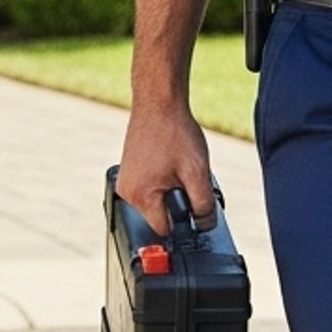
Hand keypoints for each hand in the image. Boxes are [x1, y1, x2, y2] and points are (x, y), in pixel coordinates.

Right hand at [116, 103, 215, 234]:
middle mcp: (127, 193)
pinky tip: (170, 163)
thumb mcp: (197, 171)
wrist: (159, 103)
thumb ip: (203, 204)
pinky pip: (150, 189)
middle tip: (187, 178)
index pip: (165, 229)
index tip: (194, 205)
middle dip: (178, 202)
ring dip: (171, 191)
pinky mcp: (129, 173)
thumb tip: (205, 225)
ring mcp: (126, 182)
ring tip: (178, 166)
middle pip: (160, 216)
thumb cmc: (175, 132)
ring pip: (156, 202)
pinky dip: (164, 181)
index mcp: (140, 196)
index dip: (184, 220)